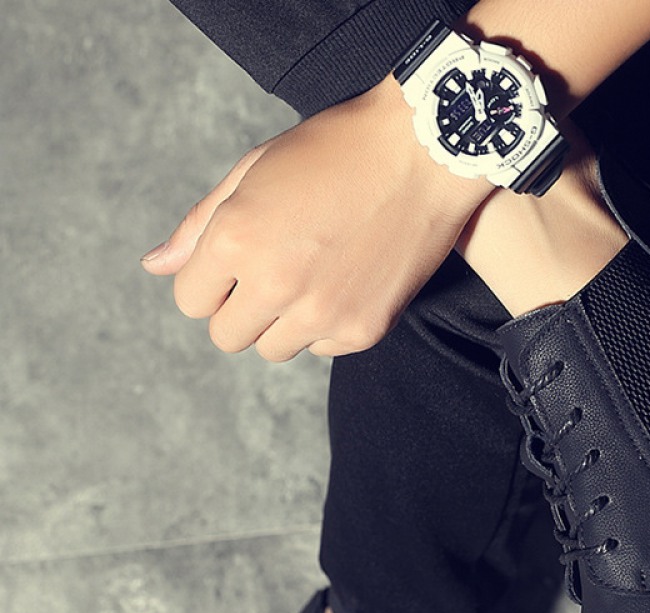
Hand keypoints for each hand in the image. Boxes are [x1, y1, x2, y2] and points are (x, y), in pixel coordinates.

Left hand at [141, 76, 491, 360]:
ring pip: (274, 349)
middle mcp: (274, 284)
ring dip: (282, 322)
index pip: (190, 300)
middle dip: (239, 309)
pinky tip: (347, 281)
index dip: (209, 280)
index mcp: (236, 238)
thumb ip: (198, 225)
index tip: (237, 261)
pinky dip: (328, 324)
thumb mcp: (254, 170)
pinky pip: (322, 348)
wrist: (422, 155)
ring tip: (311, 277)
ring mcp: (321, 313)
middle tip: (273, 272)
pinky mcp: (362, 329)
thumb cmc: (334, 152)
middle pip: (227, 336)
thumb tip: (154, 267)